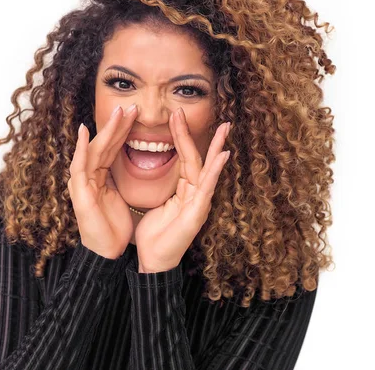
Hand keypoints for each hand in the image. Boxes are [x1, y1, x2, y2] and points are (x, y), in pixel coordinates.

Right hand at [67, 104, 138, 258]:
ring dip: (106, 130)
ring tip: (118, 113)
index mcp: (100, 176)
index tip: (136, 115)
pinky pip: (80, 166)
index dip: (123, 131)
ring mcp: (82, 183)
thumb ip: (118, 177)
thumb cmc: (113, 226)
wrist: (106, 252)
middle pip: (104, 144)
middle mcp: (88, 176)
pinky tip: (85, 132)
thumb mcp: (119, 195)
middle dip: (117, 125)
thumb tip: (128, 161)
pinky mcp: (80, 192)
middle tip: (132, 106)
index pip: (113, 148)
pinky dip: (82, 149)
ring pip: (95, 150)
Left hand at [134, 107, 230, 272]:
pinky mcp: (198, 213)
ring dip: (215, 147)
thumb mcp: (155, 202)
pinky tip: (223, 156)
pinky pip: (207, 188)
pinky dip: (215, 171)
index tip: (177, 115)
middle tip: (204, 114)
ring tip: (224, 129)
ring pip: (207, 169)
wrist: (153, 261)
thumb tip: (150, 165)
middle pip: (197, 158)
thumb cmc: (154, 234)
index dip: (181, 136)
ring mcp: (199, 203)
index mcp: (184, 189)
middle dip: (198, 135)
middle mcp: (195, 193)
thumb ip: (161, 184)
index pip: (184, 157)